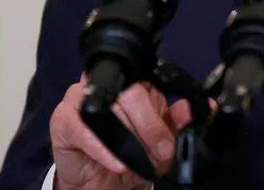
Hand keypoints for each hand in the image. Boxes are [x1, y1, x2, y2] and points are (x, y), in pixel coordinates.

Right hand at [49, 75, 195, 189]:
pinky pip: (83, 127)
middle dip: (150, 128)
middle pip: (132, 94)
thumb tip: (201, 108)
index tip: (171, 142)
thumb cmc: (125, 155)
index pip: (150, 85)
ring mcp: (81, 97)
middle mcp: (107, 83)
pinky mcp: (62, 118)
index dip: (162, 114)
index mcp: (132, 83)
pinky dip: (103, 148)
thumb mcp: (157, 141)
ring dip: (128, 140)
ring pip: (109, 108)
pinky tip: (117, 163)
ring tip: (138, 163)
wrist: (96, 182)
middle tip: (159, 155)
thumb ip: (176, 122)